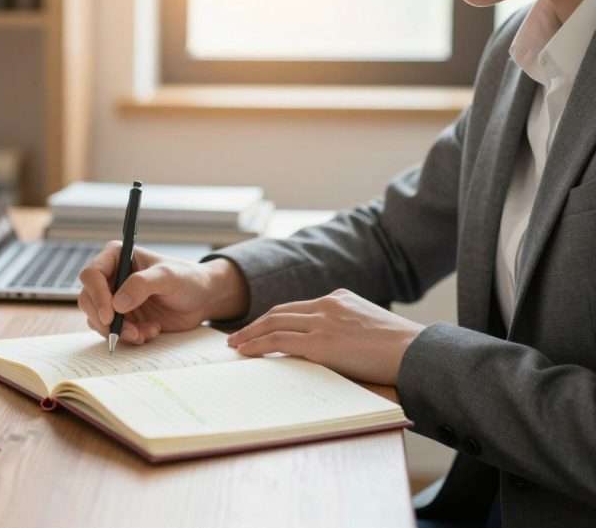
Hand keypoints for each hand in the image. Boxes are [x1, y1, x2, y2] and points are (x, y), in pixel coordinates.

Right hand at [77, 242, 248, 344]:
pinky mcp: (121, 318)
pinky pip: (113, 332)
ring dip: (119, 331)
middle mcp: (111, 277)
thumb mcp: (168, 277)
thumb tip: (117, 303)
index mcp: (117, 257)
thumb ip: (142, 285)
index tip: (111, 315)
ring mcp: (114, 299)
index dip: (96, 295)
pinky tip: (151, 332)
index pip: (91, 274)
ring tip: (145, 332)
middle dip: (106, 320)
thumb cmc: (187, 279)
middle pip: (88, 300)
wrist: (201, 299)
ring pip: (97, 319)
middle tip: (128, 332)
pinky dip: (129, 337)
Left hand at [226, 288, 423, 385]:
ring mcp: (323, 323)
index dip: (275, 318)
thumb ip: (348, 327)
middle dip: (256, 324)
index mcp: (339, 298)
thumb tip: (336, 347)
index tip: (261, 326)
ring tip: (234, 345)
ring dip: (250, 335)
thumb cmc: (402, 348)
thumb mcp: (371, 325)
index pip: (298, 307)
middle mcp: (327, 305)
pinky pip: (280, 342)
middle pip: (280, 312)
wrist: (417, 352)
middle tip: (237, 335)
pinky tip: (246, 352)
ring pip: (274, 324)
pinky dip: (258, 345)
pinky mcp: (321, 343)